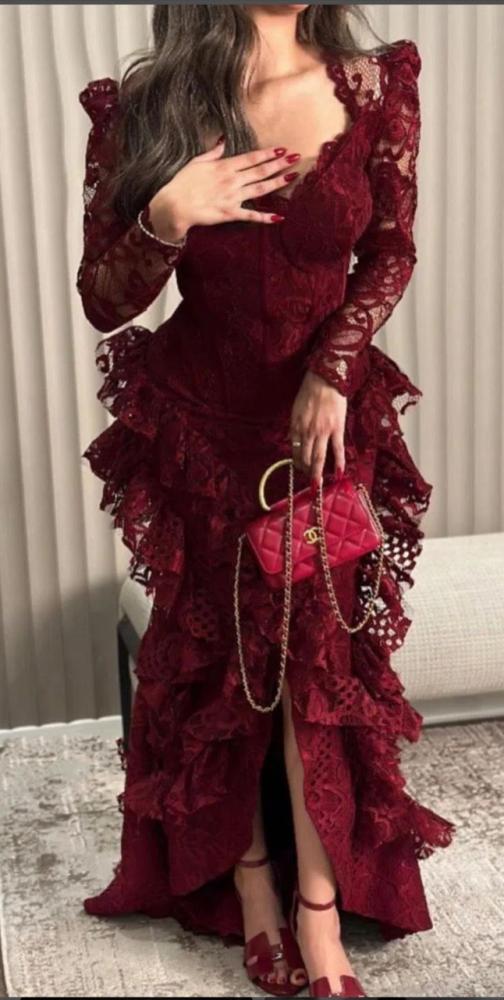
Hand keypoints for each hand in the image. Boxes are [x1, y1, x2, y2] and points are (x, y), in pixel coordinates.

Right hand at [147, 138, 299, 239]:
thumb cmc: (182, 183)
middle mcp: (232, 180)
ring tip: (293, 176)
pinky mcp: (230, 213)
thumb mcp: (197, 162)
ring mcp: (232, 197)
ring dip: (278, 182)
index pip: (251, 158)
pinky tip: (279, 217)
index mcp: (224, 166)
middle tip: (296, 158)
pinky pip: (250, 215)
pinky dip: (265, 217)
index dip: (268, 153)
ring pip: (260, 188)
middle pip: (261, 170)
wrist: (174, 205)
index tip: (282, 148)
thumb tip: (222, 140)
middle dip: (280, 163)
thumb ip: (213, 152)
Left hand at [290, 370, 346, 486]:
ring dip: (318, 472)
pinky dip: (338, 462)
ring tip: (318, 484)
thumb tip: (294, 440)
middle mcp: (308, 432)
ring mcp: (323, 431)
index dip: (297, 463)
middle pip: (306, 458)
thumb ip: (295, 426)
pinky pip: (337, 449)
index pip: (295, 451)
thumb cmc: (309, 391)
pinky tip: (339, 473)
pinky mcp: (337, 428)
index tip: (300, 470)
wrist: (325, 378)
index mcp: (296, 426)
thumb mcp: (296, 409)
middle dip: (307, 471)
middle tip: (310, 482)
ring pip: (319, 457)